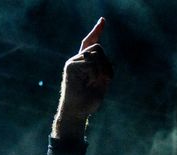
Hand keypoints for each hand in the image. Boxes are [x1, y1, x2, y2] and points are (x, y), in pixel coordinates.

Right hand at [52, 17, 113, 138]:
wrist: (78, 112)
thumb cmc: (89, 100)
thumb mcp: (102, 83)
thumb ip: (105, 69)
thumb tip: (105, 61)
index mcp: (86, 63)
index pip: (90, 42)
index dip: (96, 31)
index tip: (103, 20)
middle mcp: (78, 59)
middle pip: (98, 47)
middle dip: (106, 63)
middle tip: (105, 79)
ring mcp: (73, 62)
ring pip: (95, 53)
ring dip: (102, 69)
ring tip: (96, 82)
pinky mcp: (70, 66)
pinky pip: (91, 63)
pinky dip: (95, 74)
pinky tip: (90, 82)